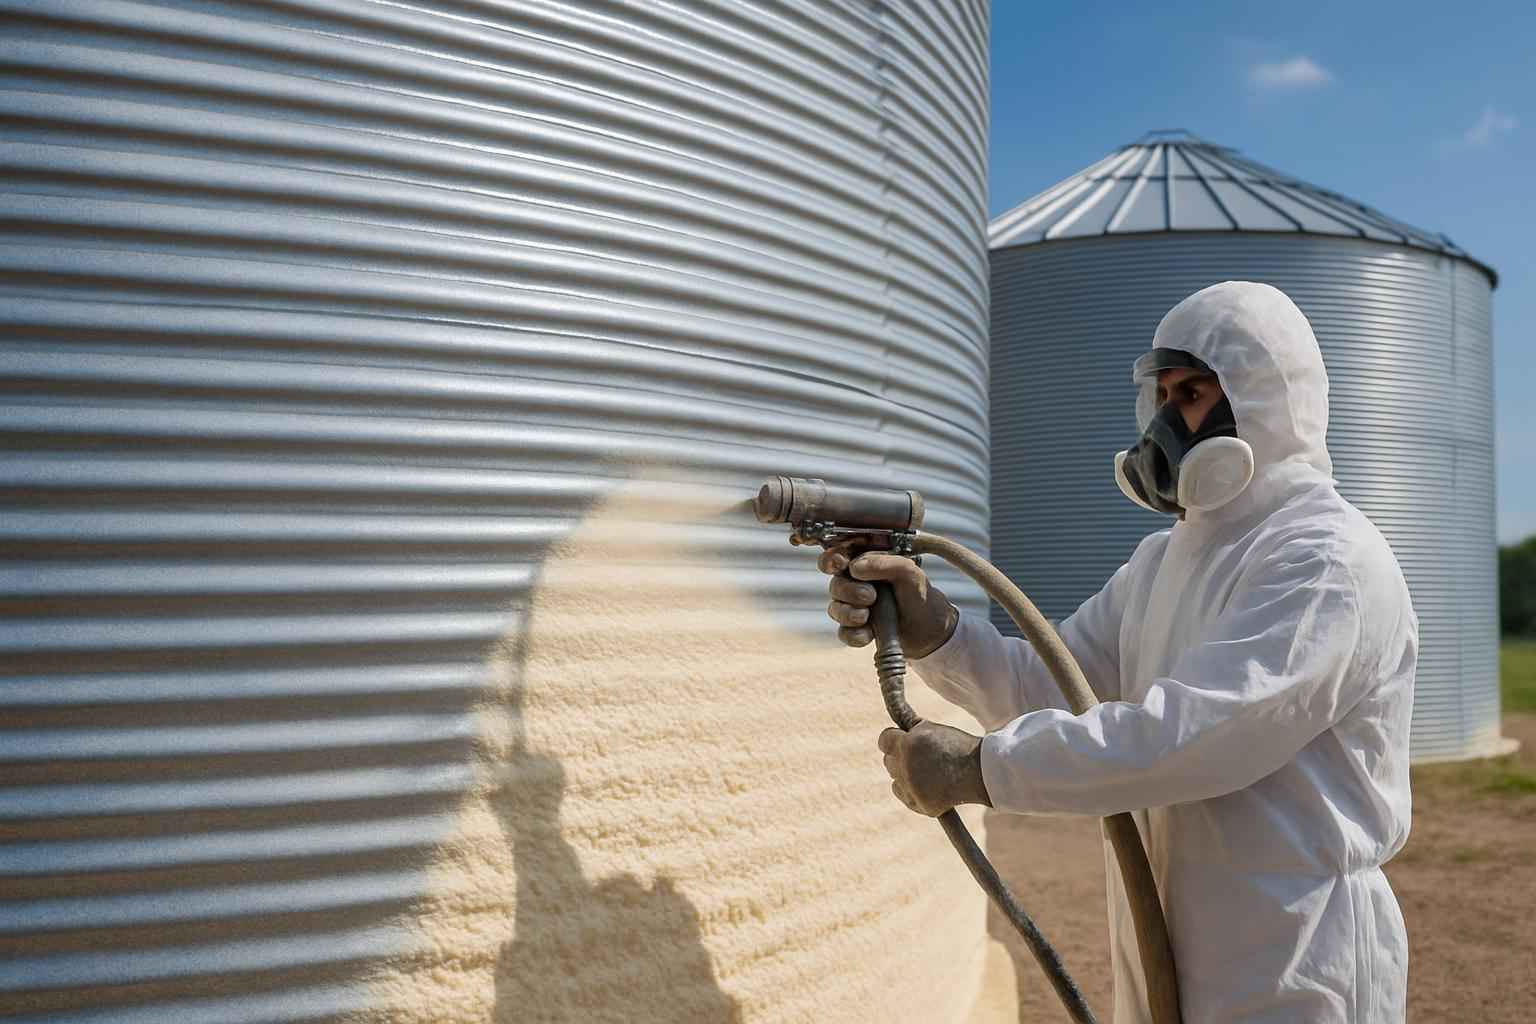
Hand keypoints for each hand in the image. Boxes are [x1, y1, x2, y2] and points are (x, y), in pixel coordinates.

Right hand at [819, 546, 958, 657]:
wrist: (929, 628)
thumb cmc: (918, 593)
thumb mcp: (909, 572)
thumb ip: (884, 563)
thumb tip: (854, 568)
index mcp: (865, 564)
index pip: (837, 557)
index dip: (831, 560)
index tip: (840, 564)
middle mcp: (855, 584)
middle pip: (835, 585)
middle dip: (848, 591)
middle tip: (870, 596)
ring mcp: (853, 608)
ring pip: (836, 609)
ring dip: (849, 613)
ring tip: (867, 617)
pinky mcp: (856, 630)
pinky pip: (844, 633)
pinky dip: (855, 635)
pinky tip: (868, 634)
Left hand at [878, 721, 990, 816]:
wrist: (981, 772)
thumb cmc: (959, 747)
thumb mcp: (934, 729)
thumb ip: (912, 728)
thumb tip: (897, 724)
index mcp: (908, 744)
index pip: (884, 740)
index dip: (893, 740)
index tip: (901, 741)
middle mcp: (906, 766)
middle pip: (888, 761)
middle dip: (899, 758)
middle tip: (920, 758)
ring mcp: (911, 787)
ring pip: (895, 779)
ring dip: (905, 776)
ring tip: (928, 772)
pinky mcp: (918, 804)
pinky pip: (903, 795)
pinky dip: (912, 792)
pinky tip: (930, 787)